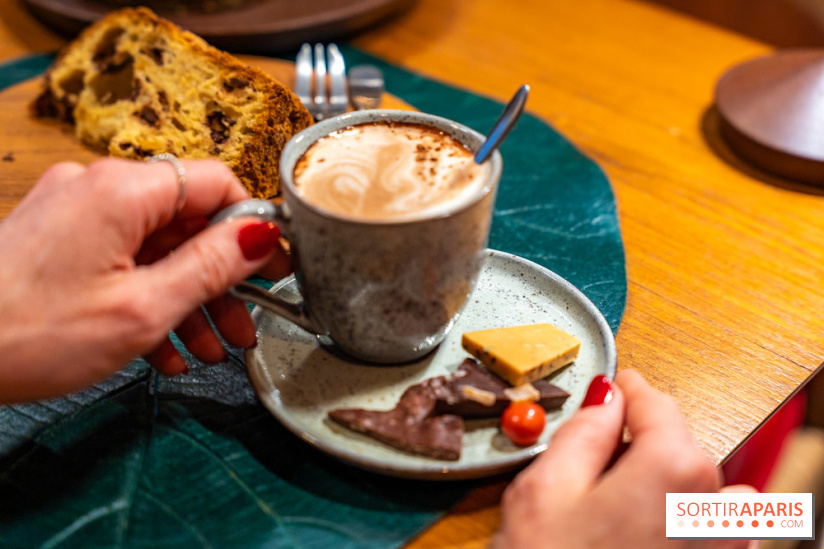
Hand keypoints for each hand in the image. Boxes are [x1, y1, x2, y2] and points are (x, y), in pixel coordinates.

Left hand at [0, 158, 289, 402]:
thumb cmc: (26, 332)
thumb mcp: (143, 307)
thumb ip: (212, 266)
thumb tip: (262, 235)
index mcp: (122, 190)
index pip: (216, 183)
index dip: (253, 226)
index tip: (274, 266)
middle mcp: (98, 191)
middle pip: (188, 222)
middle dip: (222, 279)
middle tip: (246, 322)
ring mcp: (75, 217)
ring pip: (158, 249)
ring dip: (189, 298)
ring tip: (210, 349)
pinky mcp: (59, 243)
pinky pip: (123, 262)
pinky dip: (150, 299)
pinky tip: (166, 348)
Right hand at [493, 370, 757, 548]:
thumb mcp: (545, 488)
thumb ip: (583, 431)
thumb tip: (605, 398)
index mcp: (672, 470)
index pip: (656, 403)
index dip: (629, 389)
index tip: (617, 383)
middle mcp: (713, 509)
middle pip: (683, 445)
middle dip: (644, 442)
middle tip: (594, 459)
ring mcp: (722, 548)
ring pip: (705, 491)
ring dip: (671, 484)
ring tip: (620, 505)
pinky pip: (717, 532)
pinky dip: (685, 522)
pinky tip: (638, 537)